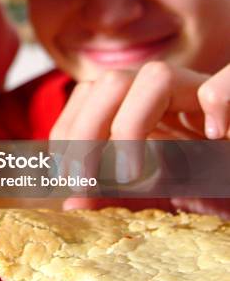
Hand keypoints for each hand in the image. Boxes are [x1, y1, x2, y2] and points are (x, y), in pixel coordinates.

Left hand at [50, 62, 229, 215]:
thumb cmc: (203, 189)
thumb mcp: (153, 197)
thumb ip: (114, 196)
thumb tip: (71, 204)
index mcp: (137, 104)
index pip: (88, 96)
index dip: (68, 133)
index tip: (66, 180)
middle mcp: (164, 92)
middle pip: (112, 82)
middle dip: (86, 132)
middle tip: (84, 183)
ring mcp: (200, 93)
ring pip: (157, 76)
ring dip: (131, 125)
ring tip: (130, 175)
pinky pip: (228, 80)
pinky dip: (218, 100)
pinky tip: (214, 136)